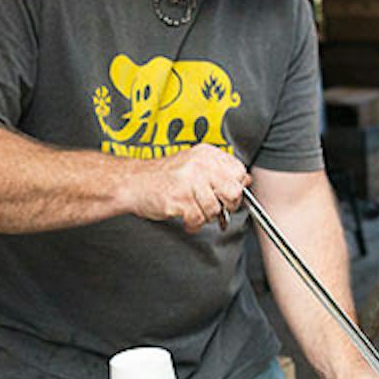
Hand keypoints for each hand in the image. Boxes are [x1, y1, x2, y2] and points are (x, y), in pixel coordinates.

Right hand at [127, 143, 247, 230]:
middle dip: (226, 205)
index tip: (226, 194)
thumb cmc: (162, 177)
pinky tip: (184, 218)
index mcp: (206, 154)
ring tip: (192, 211)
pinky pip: (198, 219)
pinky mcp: (179, 199)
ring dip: (205, 216)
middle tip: (214, 207)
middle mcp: (200, 165)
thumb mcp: (194, 165)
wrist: (133, 182)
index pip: (238, 171)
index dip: (235, 187)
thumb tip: (245, 180)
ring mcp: (189, 182)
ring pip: (215, 209)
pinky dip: (192, 224)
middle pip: (233, 191)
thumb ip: (219, 172)